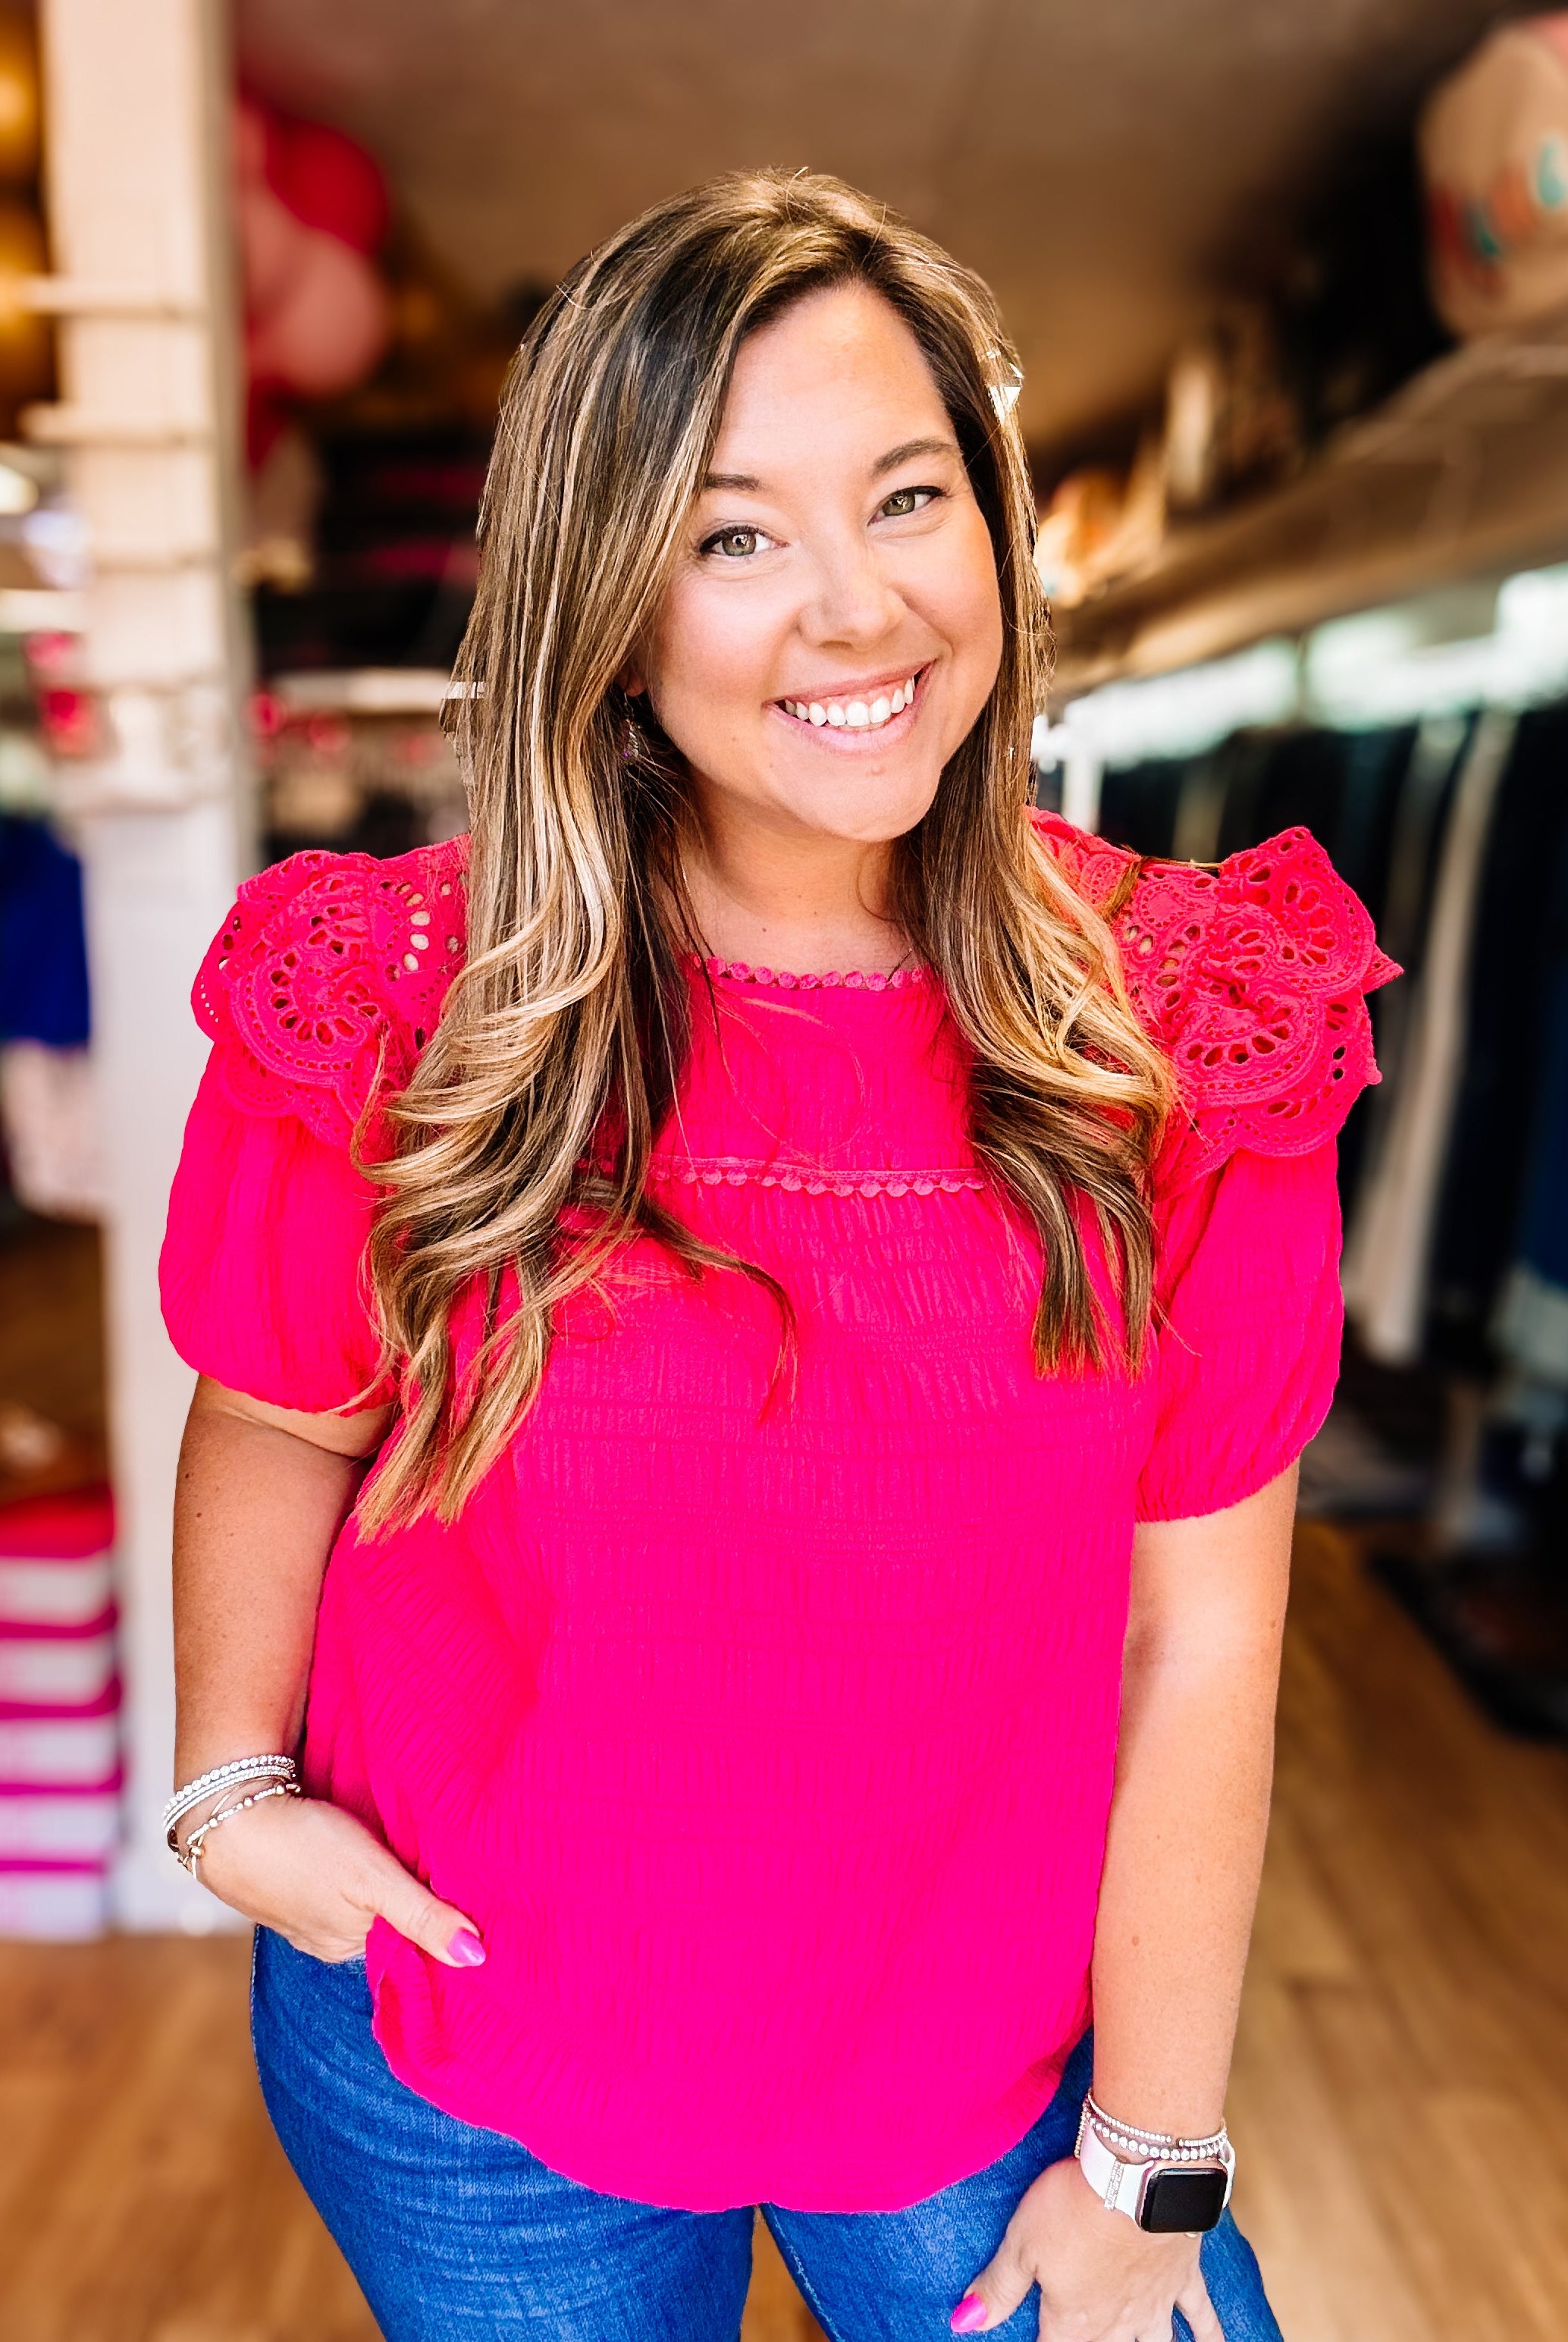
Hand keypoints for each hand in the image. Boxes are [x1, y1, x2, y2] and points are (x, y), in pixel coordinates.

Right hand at [185, 1789, 486, 1968]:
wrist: (226, 1817)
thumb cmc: (304, 1846)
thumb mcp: (374, 1880)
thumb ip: (423, 1917)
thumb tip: (475, 1960)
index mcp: (351, 1947)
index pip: (409, 1942)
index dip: (437, 1918)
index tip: (466, 1895)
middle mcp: (328, 1938)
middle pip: (385, 1921)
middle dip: (410, 1899)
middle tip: (439, 1862)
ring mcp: (303, 1912)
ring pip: (357, 1900)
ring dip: (377, 1880)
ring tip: (399, 1849)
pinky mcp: (286, 1881)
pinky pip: (331, 1881)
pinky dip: (347, 1868)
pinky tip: (352, 1846)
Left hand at [951, 2154, 1220, 2339]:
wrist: (1138, 2177)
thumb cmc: (1073, 2206)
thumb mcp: (1021, 2242)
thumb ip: (997, 2287)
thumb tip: (962, 2323)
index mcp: (1072, 2321)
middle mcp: (1116, 2323)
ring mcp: (1153, 2303)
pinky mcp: (1182, 2276)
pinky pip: (1202, 2317)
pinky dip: (1211, 2337)